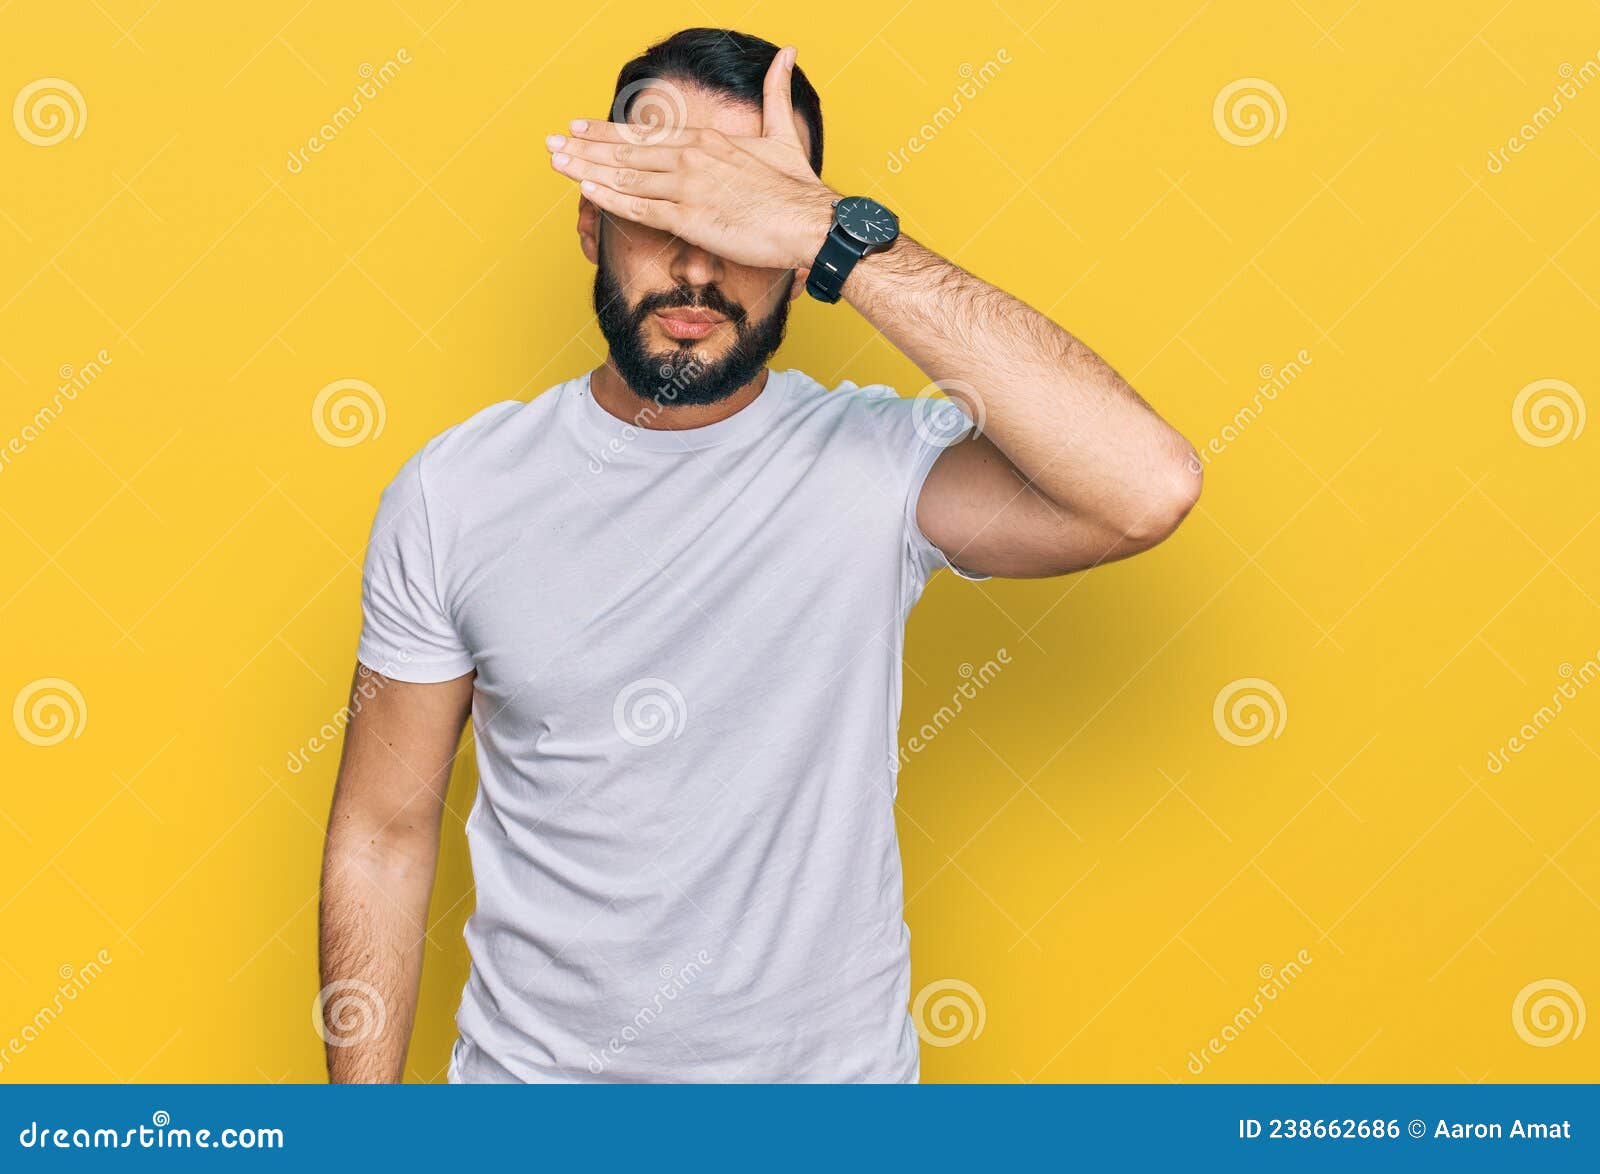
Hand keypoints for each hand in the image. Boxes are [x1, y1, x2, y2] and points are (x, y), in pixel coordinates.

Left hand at [546, 46, 837, 271]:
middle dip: (584, 146)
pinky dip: (610, 197)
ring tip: (556, 162)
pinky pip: (639, 208)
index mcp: (706, 141)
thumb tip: (788, 53)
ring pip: (625, 176)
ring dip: (586, 169)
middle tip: (550, 143)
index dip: (607, 130)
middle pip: (625, 151)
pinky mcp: (689, 218)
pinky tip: (585, 190)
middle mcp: (690, 158)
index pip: (645, 133)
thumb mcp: (783, 134)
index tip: (578, 126)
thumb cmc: (797, 189)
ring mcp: (687, 188)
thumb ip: (776, 93)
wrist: (811, 223)